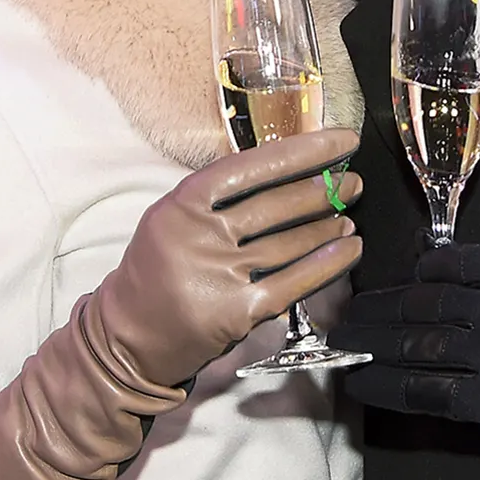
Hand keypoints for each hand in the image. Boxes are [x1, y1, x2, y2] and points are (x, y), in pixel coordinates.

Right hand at [89, 126, 363, 388]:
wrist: (127, 338)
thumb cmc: (158, 272)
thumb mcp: (176, 221)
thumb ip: (221, 200)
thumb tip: (289, 173)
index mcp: (183, 202)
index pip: (252, 167)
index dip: (303, 151)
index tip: (341, 142)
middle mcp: (200, 234)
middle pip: (276, 205)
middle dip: (324, 191)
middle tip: (352, 183)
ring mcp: (218, 274)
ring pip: (289, 243)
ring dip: (328, 227)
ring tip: (348, 218)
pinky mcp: (236, 312)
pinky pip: (293, 282)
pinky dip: (327, 264)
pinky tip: (349, 250)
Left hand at [332, 243, 479, 477]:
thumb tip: (428, 267)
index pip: (455, 263)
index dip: (413, 274)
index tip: (389, 284)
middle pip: (427, 303)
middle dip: (379, 310)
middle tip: (344, 318)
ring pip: (420, 345)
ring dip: (373, 347)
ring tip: (343, 348)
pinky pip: (427, 390)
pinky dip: (388, 388)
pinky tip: (362, 386)